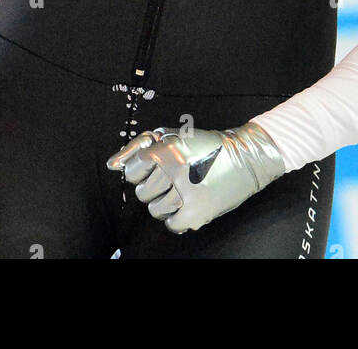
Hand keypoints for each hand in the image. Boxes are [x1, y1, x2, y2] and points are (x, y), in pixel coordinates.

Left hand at [106, 121, 285, 234]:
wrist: (246, 158)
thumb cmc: (207, 144)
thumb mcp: (176, 134)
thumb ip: (142, 146)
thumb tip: (111, 164)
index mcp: (166, 150)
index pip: (133, 171)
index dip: (142, 171)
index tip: (153, 170)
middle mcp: (173, 172)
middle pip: (143, 193)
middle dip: (154, 187)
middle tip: (171, 181)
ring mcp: (184, 194)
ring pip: (155, 209)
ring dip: (165, 202)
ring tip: (181, 192)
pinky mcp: (196, 214)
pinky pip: (171, 224)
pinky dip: (176, 217)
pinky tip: (186, 204)